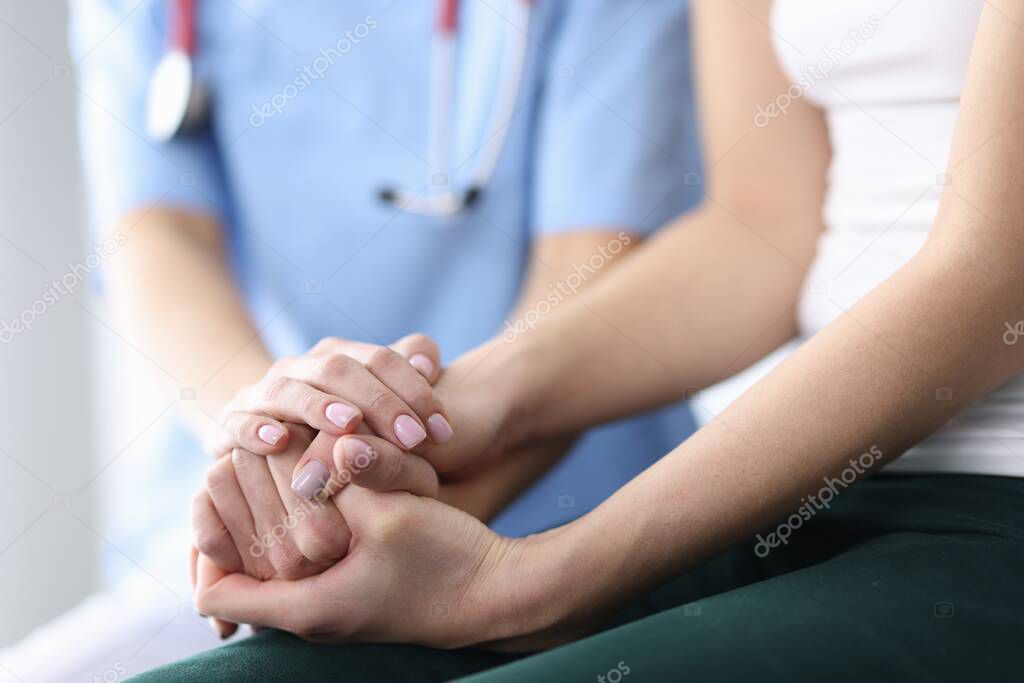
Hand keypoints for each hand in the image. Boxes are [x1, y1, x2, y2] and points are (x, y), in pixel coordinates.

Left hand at [194, 485, 530, 647]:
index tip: (223, 489)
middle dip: (237, 518)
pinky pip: (299, 556)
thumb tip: (318, 441)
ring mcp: (329, 603)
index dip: (208, 541)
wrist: (497, 593)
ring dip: (269, 516)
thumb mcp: (394, 514)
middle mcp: (308, 613)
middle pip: (236, 573)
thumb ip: (345, 477)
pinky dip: (298, 522)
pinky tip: (317, 482)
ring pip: (269, 560)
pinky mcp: (350, 587)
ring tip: (280, 467)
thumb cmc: (447, 563)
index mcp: (306, 605)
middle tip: (245, 463)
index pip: (213, 591)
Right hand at [206, 334, 452, 473]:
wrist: (264, 443)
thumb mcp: (379, 407)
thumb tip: (428, 359)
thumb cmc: (341, 434)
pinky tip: (279, 442)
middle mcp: (300, 369)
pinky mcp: (231, 425)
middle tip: (414, 438)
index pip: (380, 358)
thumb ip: (406, 375)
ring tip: (349, 424)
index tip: (443, 430)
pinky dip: (257, 430)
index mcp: (339, 357)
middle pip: (339, 368)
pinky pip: (240, 423)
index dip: (415, 389)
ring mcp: (262, 394)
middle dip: (379, 402)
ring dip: (319, 406)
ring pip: (288, 389)